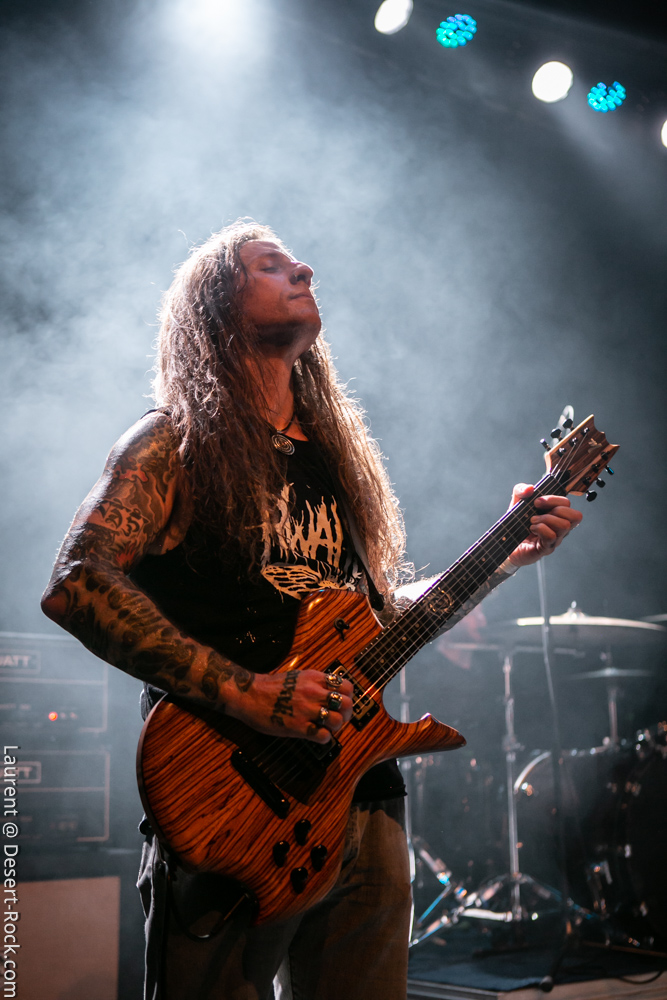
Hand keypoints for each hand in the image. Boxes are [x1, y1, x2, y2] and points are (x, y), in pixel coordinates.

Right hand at [225, 669, 353, 743]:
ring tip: (326, 728)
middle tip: (339, 719)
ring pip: (337, 720)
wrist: (250, 694)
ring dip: (335, 727)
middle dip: (346, 714)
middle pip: (346, 703)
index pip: (346, 686)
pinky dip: (324, 739)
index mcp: (314, 678)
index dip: (348, 697)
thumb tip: (331, 691)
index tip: (342, 703)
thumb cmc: (271, 687)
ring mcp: (306, 710)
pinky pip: (322, 736)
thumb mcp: (298, 676)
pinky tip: (317, 736)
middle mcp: (313, 692)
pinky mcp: (298, 726)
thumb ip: (315, 683)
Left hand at [508, 484, 582, 567]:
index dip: (553, 499)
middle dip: (555, 509)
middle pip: (575, 516)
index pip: (567, 503)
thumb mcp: (516, 502)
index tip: (536, 502)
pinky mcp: (547, 548)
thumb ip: (521, 490)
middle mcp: (560, 526)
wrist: (505, 542)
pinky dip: (540, 529)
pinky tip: (532, 529)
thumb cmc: (516, 523)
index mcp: (557, 513)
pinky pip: (551, 536)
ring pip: (565, 525)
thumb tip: (530, 488)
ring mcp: (556, 538)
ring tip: (533, 522)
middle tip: (536, 513)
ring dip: (546, 520)